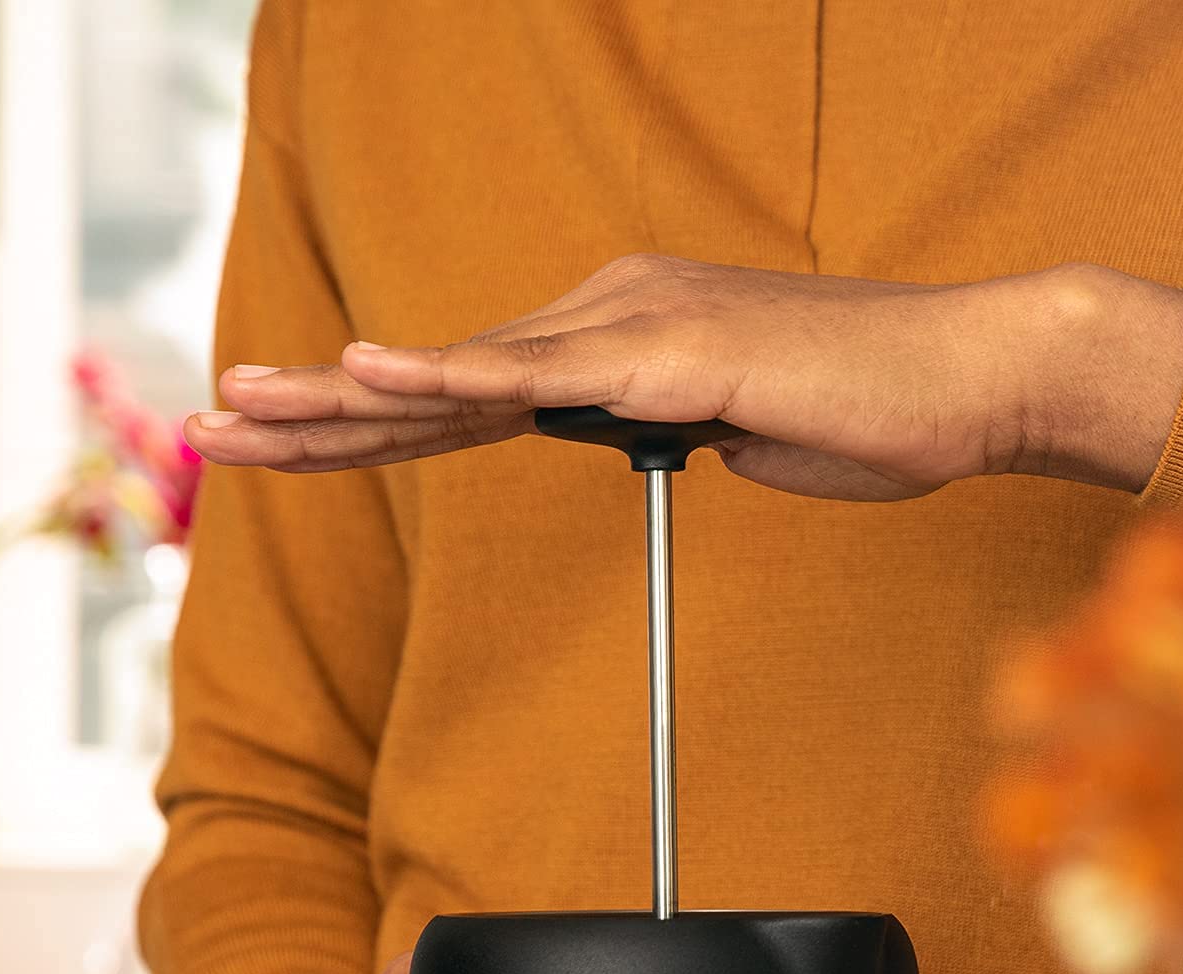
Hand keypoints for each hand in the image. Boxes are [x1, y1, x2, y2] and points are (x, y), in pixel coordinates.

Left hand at [186, 257, 1182, 499]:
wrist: (970, 382)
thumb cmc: (869, 417)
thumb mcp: (738, 438)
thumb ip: (664, 436)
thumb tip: (634, 444)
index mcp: (614, 343)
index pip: (464, 393)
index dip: (365, 422)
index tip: (282, 445)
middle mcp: (606, 319)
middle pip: (435, 377)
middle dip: (315, 411)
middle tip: (212, 427)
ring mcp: (634, 327)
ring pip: (462, 371)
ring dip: (345, 398)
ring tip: (242, 412)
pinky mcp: (674, 353)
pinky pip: (543, 376)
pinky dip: (450, 375)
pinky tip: (367, 371)